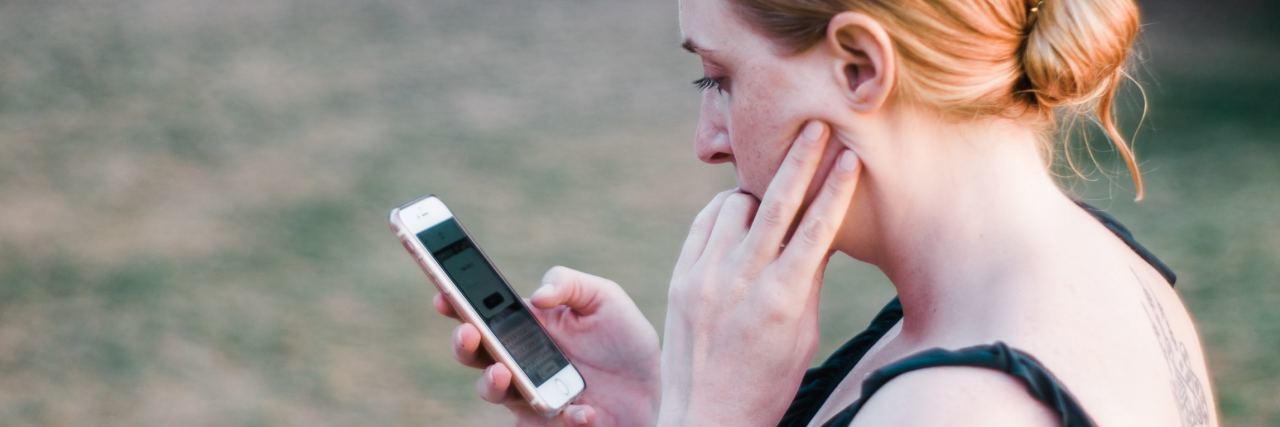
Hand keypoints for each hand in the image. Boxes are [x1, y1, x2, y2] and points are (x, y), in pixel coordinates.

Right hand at [438, 266, 660, 425]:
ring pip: (492, 391)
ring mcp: (528, 391)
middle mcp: (519, 358)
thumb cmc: (624, 338)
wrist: (651, 387)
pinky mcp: (546, 421)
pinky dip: (561, 416)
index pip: (482, 311)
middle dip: (463, 343)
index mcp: (527, 324)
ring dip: (491, 383)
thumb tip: (537, 296)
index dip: (456, 302)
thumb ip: (569, 284)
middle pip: (474, 353)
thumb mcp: (604, 298)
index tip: (443, 294)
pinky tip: (584, 410)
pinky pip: (538, 421)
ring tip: (502, 373)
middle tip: (469, 333)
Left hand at [658, 121, 861, 425]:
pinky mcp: (680, 277)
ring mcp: (704, 276)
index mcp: (781, 299)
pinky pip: (703, 224)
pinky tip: (737, 215)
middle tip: (814, 125)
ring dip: (756, 195)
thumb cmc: (767, 382)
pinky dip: (723, 214)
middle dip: (798, 158)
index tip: (850, 156)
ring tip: (771, 198)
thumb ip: (808, 279)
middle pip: (775, 201)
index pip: (817, 228)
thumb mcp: (802, 335)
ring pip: (734, 206)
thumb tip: (823, 231)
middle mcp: (740, 280)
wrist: (706, 414)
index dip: (836, 188)